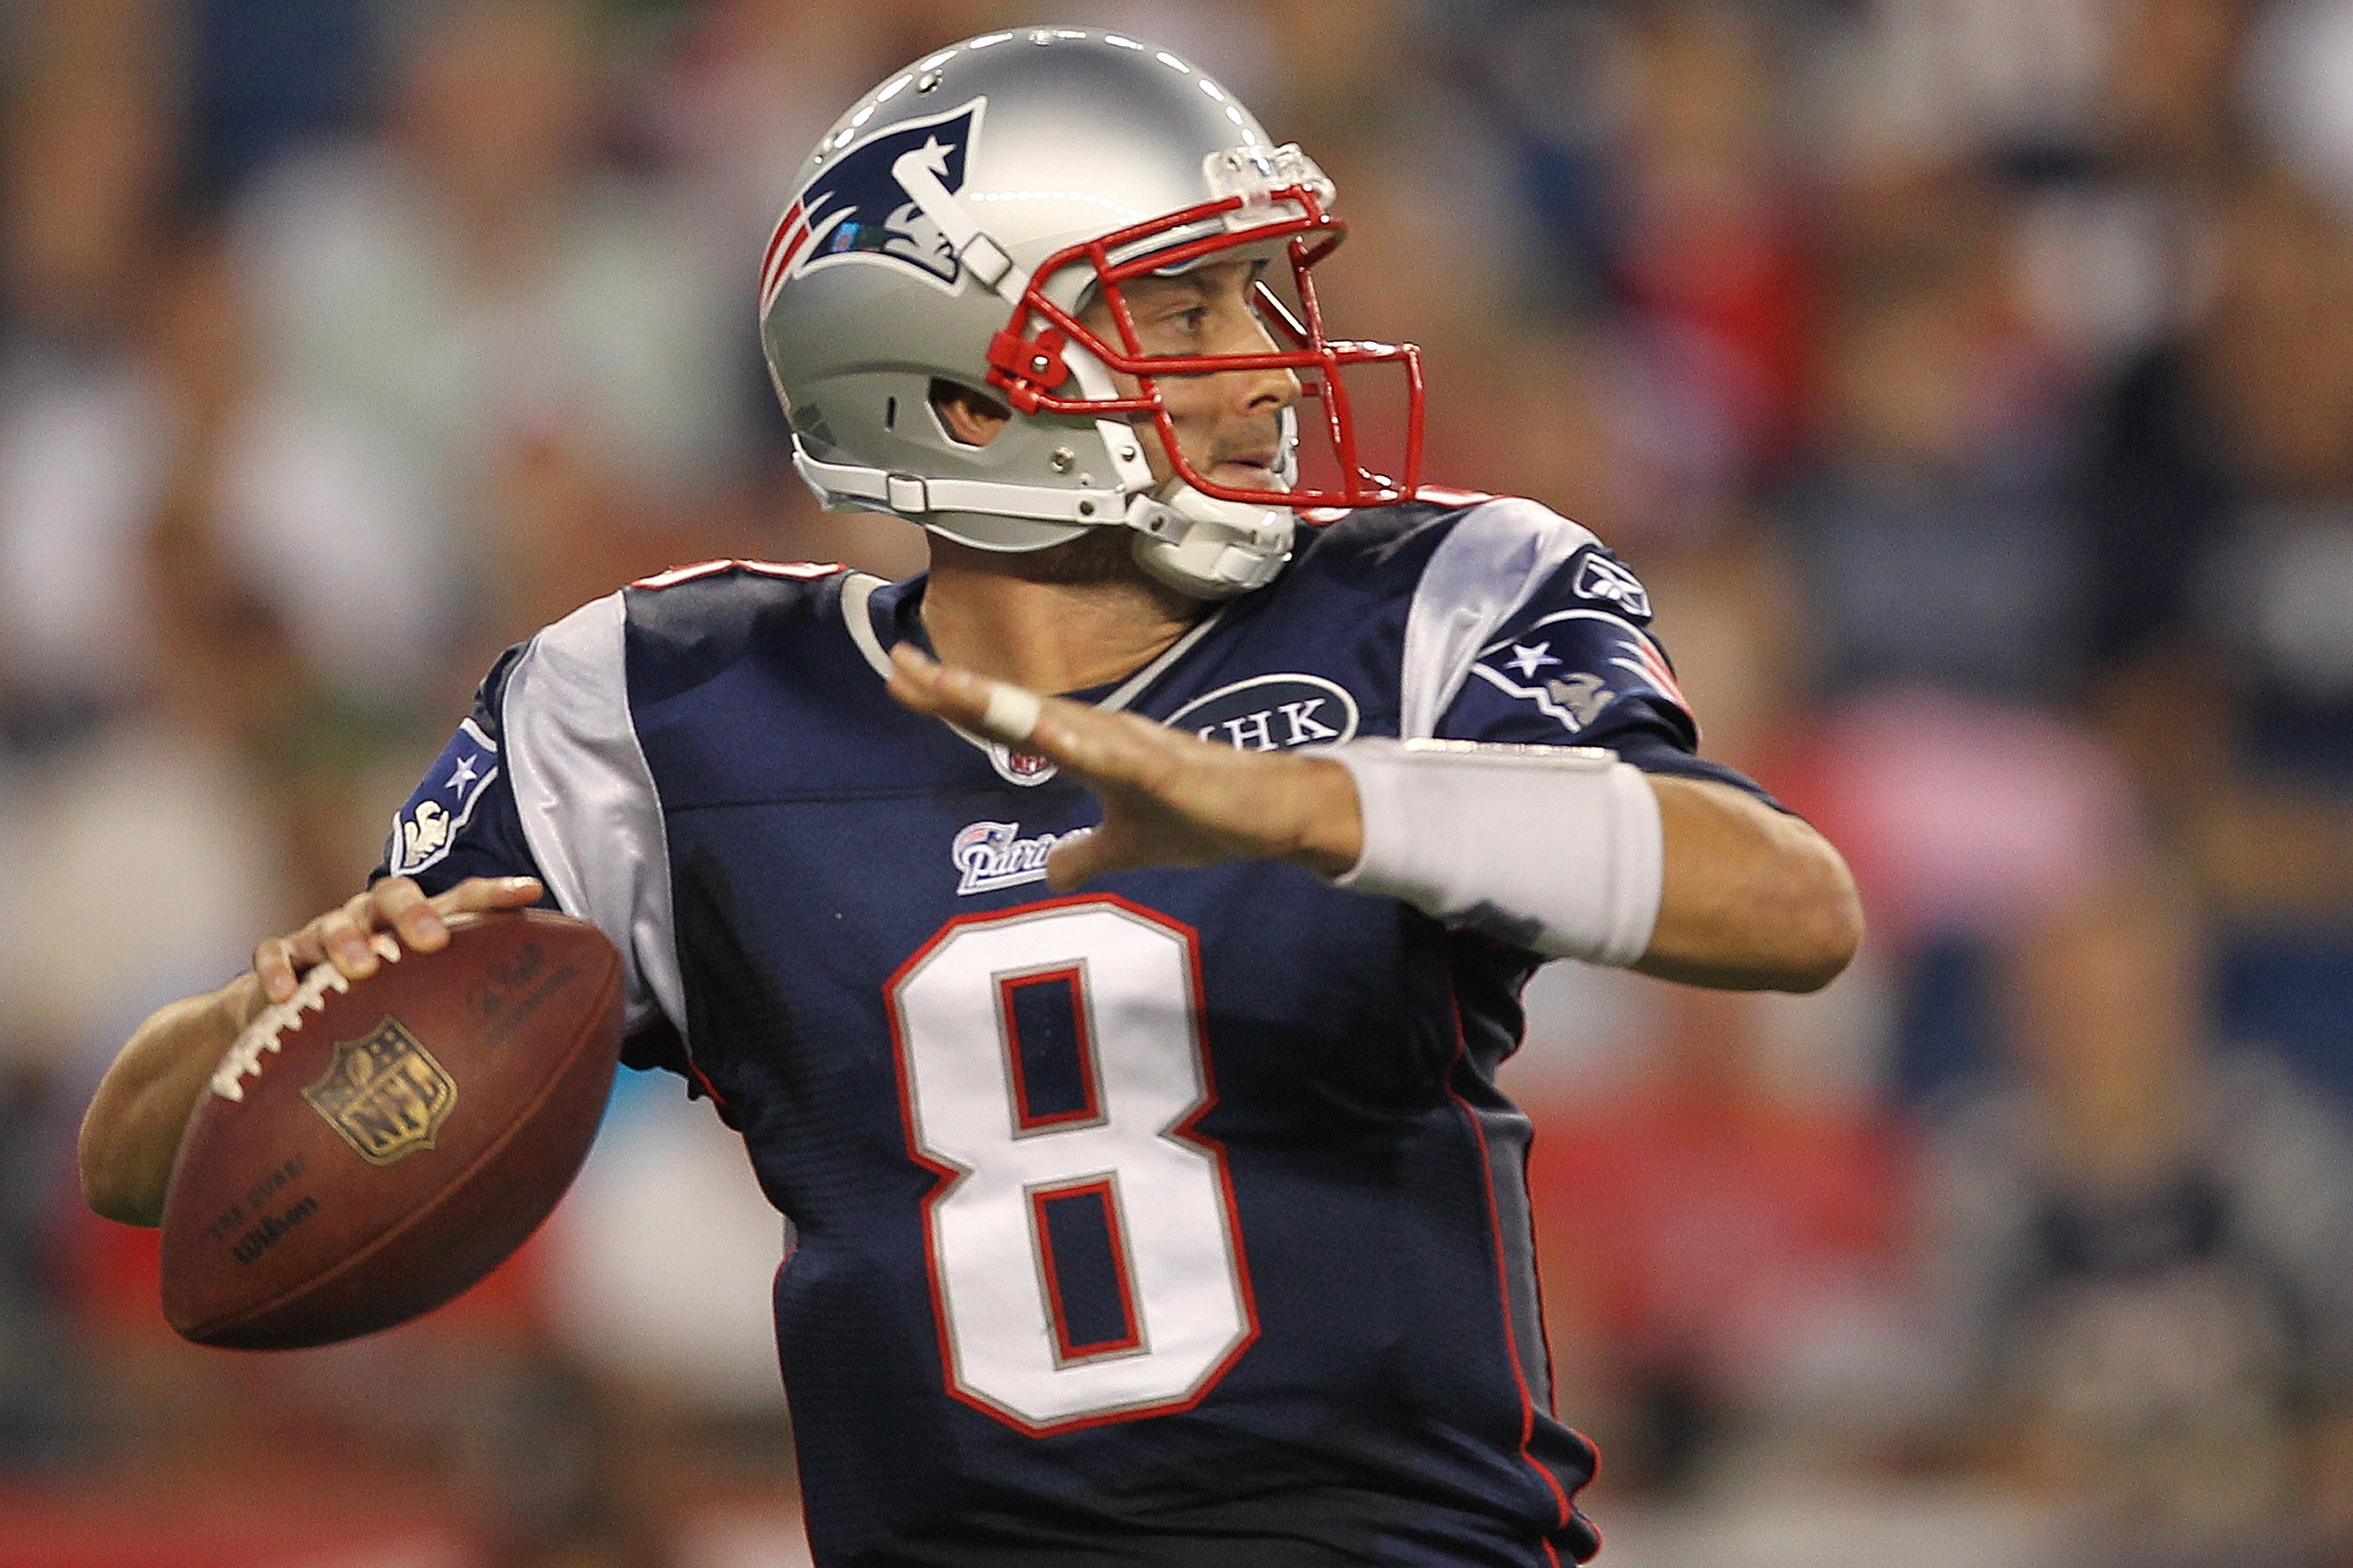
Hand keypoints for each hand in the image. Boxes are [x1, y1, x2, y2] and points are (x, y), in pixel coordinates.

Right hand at [252, 875, 545, 1002]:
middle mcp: (372, 921)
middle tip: (433, 942)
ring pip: (334, 922)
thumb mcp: (425, 1006)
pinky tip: (285, 996)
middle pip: (394, 896)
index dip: (495, 893)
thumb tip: (547, 1061)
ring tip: (364, 967)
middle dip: (415, 912)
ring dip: (349, 940)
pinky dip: (278, 971)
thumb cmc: (375, 1008)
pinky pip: (275, 955)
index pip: (461, 899)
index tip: (532, 892)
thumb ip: (471, 1014)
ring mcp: (323, 938)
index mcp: (415, 925)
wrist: (289, 1016)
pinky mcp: (282, 960)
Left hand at [886, 645, 1362, 889]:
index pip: (1007, 719)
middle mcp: (1101, 734)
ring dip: (1005, 705)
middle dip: (957, 690)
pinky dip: (1083, 744)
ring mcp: (1133, 749)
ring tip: (950, 686)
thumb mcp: (1127, 847)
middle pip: (1017, 708)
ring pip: (1056, 721)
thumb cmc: (1202, 818)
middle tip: (899, 663)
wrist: (1270, 814)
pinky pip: (1118, 758)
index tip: (902, 678)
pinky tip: (1050, 733)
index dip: (955, 701)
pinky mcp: (1166, 772)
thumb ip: (1085, 855)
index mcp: (1087, 746)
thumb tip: (1051, 875)